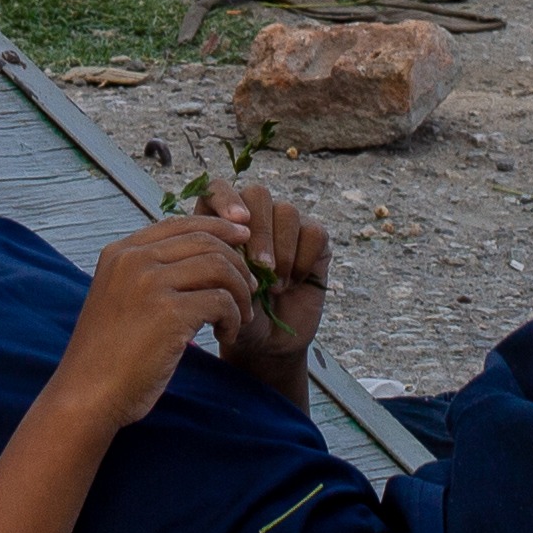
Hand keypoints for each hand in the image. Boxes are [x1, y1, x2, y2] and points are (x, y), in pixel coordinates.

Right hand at [54, 219, 255, 428]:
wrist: (87, 394)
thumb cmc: (108, 355)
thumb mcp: (120, 298)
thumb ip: (148, 273)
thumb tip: (201, 256)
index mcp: (120, 252)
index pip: (180, 223)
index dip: (218, 227)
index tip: (243, 239)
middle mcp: (133, 259)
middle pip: (205, 241)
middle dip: (237, 263)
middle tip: (250, 288)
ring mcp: (150, 283)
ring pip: (219, 266)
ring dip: (240, 292)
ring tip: (241, 316)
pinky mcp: (169, 312)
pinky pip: (221, 301)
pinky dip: (234, 318)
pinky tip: (227, 334)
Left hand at [198, 182, 327, 389]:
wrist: (267, 344)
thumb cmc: (235, 317)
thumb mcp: (219, 293)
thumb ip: (222, 263)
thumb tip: (238, 240)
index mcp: (219, 222)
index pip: (218, 188)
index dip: (227, 199)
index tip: (236, 221)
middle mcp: (254, 216)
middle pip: (258, 194)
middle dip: (260, 231)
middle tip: (261, 268)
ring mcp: (285, 227)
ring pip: (287, 211)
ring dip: (282, 250)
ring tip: (275, 286)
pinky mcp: (313, 241)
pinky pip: (314, 231)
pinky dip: (304, 258)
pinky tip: (294, 281)